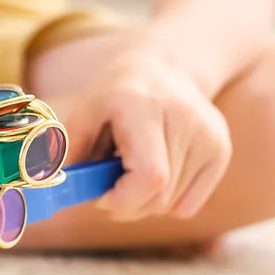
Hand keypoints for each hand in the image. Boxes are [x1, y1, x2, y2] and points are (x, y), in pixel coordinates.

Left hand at [64, 47, 231, 220]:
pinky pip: (189, 205)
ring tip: (135, 167)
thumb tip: (53, 191)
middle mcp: (184, 119)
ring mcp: (209, 136)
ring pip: (172, 205)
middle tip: (111, 186)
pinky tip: (158, 170)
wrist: (168, 69)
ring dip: (145, 201)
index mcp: (143, 107)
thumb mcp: (84, 114)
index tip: (103, 195)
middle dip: (127, 205)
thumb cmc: (116, 96)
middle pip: (159, 197)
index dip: (123, 200)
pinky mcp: (221, 150)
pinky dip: (167, 201)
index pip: (150, 176)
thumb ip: (68, 154)